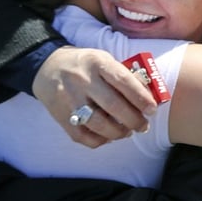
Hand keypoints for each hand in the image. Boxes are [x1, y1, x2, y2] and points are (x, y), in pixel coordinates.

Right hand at [33, 47, 157, 147]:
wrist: (48, 68)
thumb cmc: (86, 65)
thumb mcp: (104, 59)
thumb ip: (122, 76)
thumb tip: (146, 97)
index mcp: (97, 62)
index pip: (124, 81)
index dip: (141, 97)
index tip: (152, 110)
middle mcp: (82, 80)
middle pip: (113, 106)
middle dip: (134, 120)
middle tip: (143, 126)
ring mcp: (69, 99)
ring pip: (98, 124)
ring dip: (118, 133)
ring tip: (128, 132)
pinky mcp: (60, 116)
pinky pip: (82, 136)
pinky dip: (99, 141)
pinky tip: (108, 137)